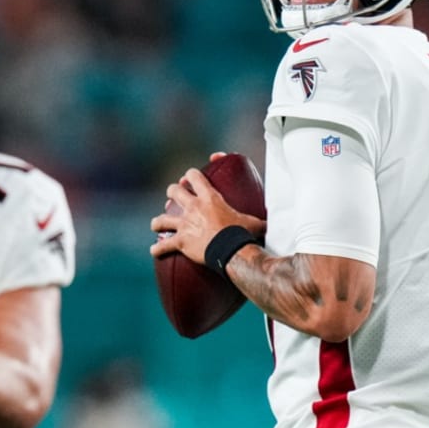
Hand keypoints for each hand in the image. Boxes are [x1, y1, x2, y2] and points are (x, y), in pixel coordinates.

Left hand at [149, 167, 264, 263]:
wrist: (232, 251)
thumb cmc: (243, 235)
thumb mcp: (254, 222)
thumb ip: (261, 219)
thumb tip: (274, 220)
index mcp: (210, 198)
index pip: (195, 177)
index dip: (190, 176)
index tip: (189, 178)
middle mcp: (194, 208)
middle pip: (173, 191)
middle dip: (172, 193)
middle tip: (173, 198)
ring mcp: (185, 224)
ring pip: (162, 219)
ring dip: (158, 222)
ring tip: (157, 225)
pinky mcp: (180, 241)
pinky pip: (163, 245)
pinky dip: (157, 249)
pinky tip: (154, 251)